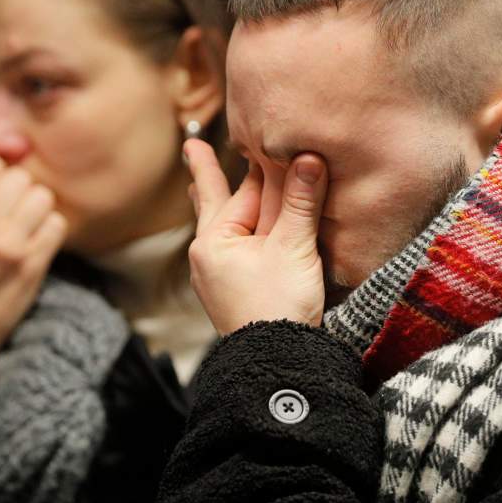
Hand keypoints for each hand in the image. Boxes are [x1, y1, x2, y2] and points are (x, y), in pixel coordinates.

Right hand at [0, 153, 66, 410]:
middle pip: (20, 177)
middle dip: (21, 190)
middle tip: (15, 210)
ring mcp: (7, 246)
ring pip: (43, 197)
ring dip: (39, 209)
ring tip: (27, 225)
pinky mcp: (32, 264)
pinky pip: (57, 224)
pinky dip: (51, 231)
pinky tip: (38, 242)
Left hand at [184, 138, 326, 334]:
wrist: (276, 366)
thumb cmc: (279, 307)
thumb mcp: (293, 248)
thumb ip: (301, 201)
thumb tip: (309, 157)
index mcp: (214, 242)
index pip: (242, 191)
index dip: (254, 165)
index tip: (229, 136)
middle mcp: (209, 257)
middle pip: (217, 206)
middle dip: (210, 177)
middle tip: (193, 146)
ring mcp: (219, 278)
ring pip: (225, 228)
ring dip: (221, 204)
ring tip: (201, 183)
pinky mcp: (235, 293)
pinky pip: (235, 250)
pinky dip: (238, 232)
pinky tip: (237, 232)